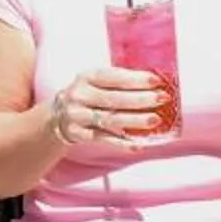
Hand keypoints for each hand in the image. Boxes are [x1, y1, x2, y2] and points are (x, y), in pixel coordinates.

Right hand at [48, 66, 170, 146]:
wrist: (58, 115)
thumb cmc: (88, 95)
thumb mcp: (96, 82)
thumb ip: (118, 81)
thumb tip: (154, 82)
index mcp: (87, 77)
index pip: (112, 76)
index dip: (135, 78)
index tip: (156, 80)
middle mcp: (79, 95)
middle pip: (113, 98)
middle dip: (140, 99)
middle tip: (162, 99)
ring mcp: (77, 115)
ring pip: (109, 119)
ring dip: (134, 120)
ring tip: (155, 120)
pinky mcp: (78, 134)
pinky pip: (103, 139)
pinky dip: (121, 143)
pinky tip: (138, 145)